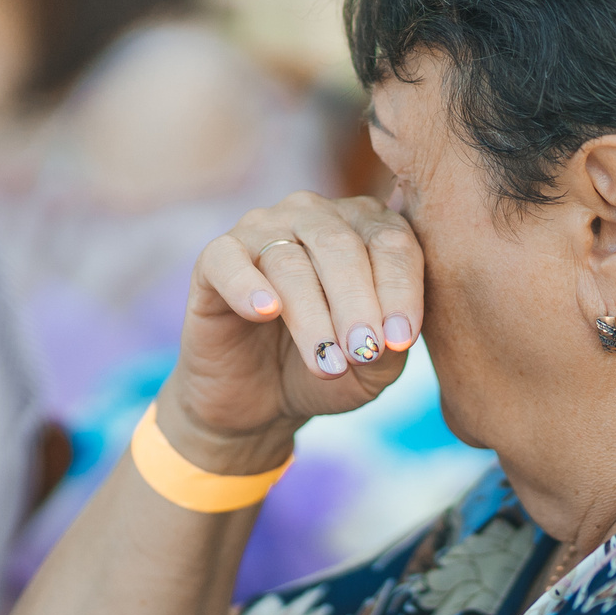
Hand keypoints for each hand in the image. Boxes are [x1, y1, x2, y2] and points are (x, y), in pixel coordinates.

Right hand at [160, 192, 423, 471]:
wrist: (262, 398)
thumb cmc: (328, 368)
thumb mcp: (372, 370)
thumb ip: (389, 348)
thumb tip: (388, 336)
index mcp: (367, 228)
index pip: (392, 242)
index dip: (400, 291)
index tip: (399, 341)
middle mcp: (316, 216)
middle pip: (342, 246)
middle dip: (357, 303)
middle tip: (363, 352)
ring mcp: (263, 229)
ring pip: (291, 262)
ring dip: (312, 316)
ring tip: (327, 364)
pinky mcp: (215, 258)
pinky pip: (229, 259)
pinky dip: (246, 285)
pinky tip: (265, 312)